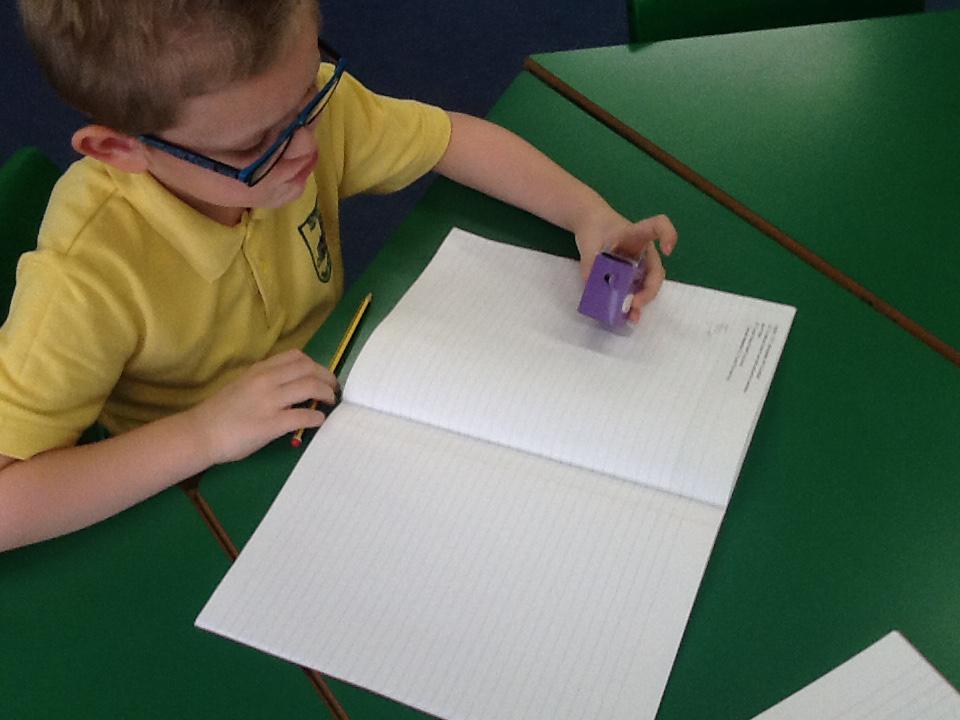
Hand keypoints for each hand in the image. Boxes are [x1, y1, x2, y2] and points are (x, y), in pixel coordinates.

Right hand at [187, 349, 338, 464]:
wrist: (200, 433)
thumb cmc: (220, 412)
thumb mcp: (242, 385)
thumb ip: (265, 381)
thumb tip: (291, 385)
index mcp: (259, 370)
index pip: (296, 356)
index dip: (315, 364)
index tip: (322, 374)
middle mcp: (266, 380)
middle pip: (309, 369)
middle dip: (327, 377)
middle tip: (333, 388)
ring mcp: (269, 401)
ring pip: (311, 387)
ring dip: (326, 394)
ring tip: (329, 402)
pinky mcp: (271, 424)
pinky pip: (303, 415)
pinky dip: (316, 417)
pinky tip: (319, 421)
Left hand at [576, 213, 677, 322]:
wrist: (591, 225)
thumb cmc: (594, 229)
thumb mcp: (588, 245)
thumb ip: (590, 266)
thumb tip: (593, 290)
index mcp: (636, 234)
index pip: (659, 226)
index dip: (668, 236)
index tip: (667, 250)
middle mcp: (644, 250)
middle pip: (656, 271)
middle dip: (648, 291)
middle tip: (634, 304)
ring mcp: (640, 264)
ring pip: (648, 285)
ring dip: (641, 301)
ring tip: (632, 317)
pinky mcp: (633, 275)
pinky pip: (637, 290)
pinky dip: (632, 302)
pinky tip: (626, 316)